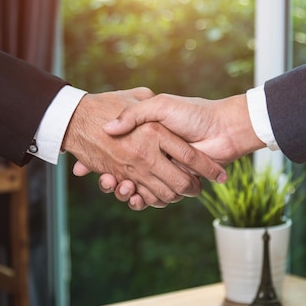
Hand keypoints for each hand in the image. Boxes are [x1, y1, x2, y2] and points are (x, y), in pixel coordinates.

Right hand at [88, 93, 265, 208]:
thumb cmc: (192, 112)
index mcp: (147, 136)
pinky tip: (133, 196)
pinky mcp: (175, 182)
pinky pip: (152, 196)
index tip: (81, 166)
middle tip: (105, 179)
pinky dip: (141, 200)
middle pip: (123, 173)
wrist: (224, 128)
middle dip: (111, 180)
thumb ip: (134, 113)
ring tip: (119, 186)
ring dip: (124, 192)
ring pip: (135, 187)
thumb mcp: (159, 105)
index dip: (97, 159)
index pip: (116, 148)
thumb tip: (108, 128)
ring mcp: (163, 169)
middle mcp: (153, 155)